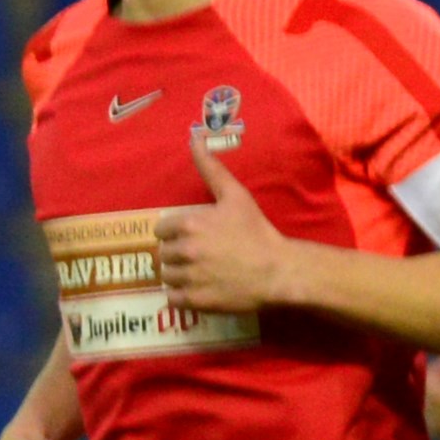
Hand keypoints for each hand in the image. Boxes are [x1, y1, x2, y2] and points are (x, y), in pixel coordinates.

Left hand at [150, 133, 298, 322]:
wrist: (278, 270)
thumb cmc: (257, 231)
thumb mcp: (235, 196)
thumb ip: (210, 168)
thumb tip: (194, 138)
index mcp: (187, 224)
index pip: (161, 230)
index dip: (176, 233)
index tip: (195, 237)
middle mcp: (183, 251)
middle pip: (163, 254)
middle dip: (178, 254)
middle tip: (202, 256)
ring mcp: (188, 278)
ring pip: (167, 276)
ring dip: (180, 275)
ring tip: (203, 272)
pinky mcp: (194, 301)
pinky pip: (173, 298)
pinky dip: (183, 295)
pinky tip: (202, 288)